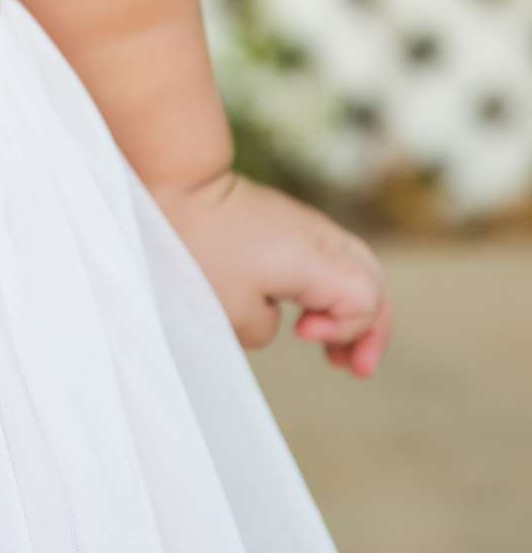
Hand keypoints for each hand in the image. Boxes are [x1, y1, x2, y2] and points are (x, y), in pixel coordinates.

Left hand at [149, 169, 394, 378]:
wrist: (178, 184)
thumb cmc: (201, 247)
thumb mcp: (233, 310)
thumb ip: (267, 329)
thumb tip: (275, 319)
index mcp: (316, 258)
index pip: (365, 301)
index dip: (345, 330)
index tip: (303, 334)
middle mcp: (322, 238)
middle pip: (374, 283)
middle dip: (372, 329)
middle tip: (355, 368)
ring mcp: (308, 227)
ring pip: (357, 270)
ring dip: (354, 312)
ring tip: (340, 355)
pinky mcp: (290, 223)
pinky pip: (332, 261)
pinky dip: (332, 292)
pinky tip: (311, 318)